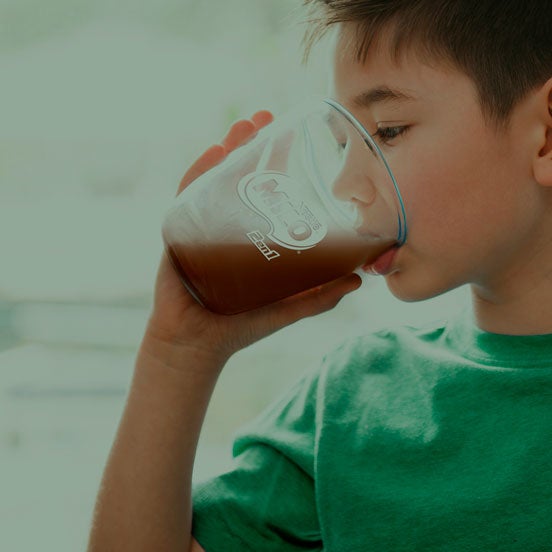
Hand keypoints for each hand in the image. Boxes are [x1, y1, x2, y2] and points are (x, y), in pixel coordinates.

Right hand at [143, 111, 361, 366]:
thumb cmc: (240, 325)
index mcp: (246, 235)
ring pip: (211, 179)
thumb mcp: (288, 305)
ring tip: (244, 125)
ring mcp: (197, 227)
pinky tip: (215, 153)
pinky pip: (186, 198)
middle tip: (265, 116)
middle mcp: (221, 224)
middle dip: (249, 142)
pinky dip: (199, 174)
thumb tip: (361, 279)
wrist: (199, 346)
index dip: (273, 159)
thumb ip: (320, 294)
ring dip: (227, 148)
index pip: (259, 188)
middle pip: (234, 174)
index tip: (287, 132)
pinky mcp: (178, 236)